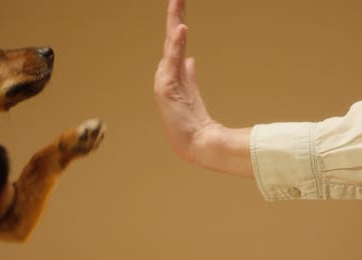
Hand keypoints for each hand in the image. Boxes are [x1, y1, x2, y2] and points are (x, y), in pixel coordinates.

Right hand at [154, 0, 252, 176]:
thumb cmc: (193, 123)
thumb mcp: (192, 94)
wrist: (196, 143)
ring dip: (174, 23)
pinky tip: (181, 29)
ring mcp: (166, 82)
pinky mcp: (167, 90)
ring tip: (176, 2)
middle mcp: (168, 75)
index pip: (176, 42)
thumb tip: (190, 59)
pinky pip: (172, 63)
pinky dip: (176, 45)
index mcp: (175, 74)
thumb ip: (190, 76)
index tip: (179, 3)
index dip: (178, 22)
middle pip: (171, 39)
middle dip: (174, 15)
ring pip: (170, 47)